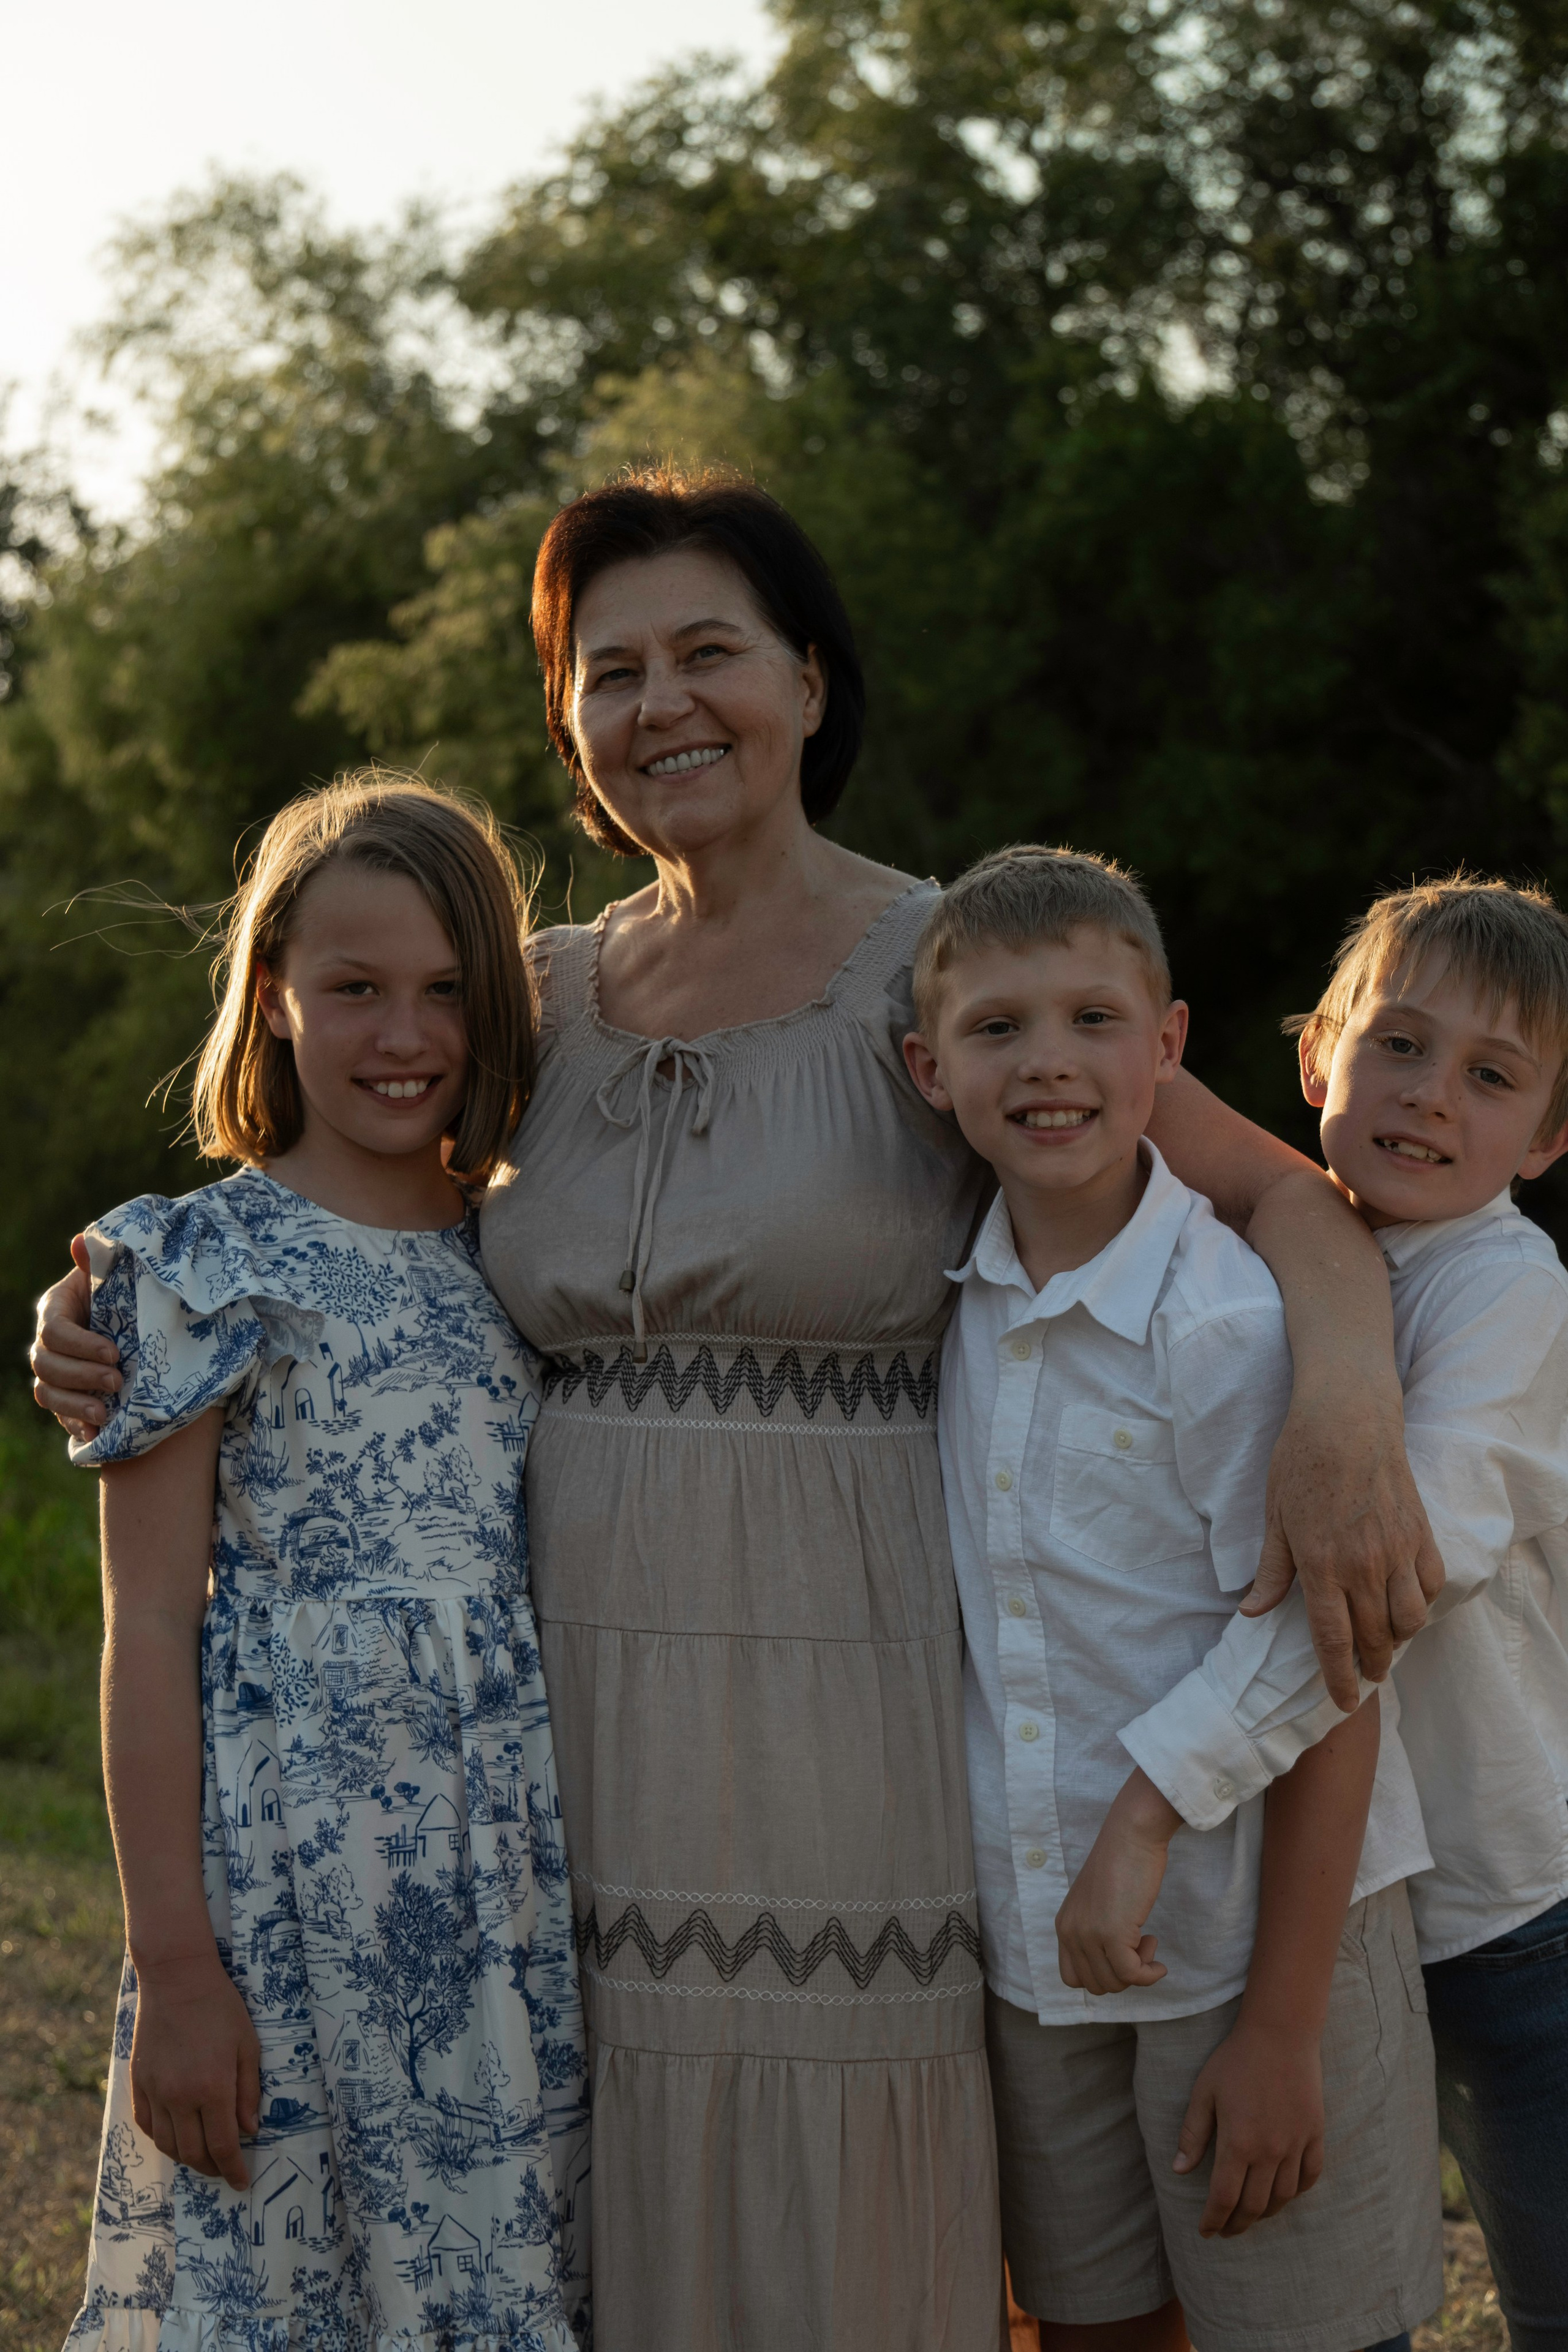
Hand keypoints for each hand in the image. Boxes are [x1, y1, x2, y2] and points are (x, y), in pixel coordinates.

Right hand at [29, 1239, 120, 1440]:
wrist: (137, 1327)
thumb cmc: (125, 1295)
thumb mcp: (115, 1277)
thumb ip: (97, 1261)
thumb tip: (80, 1240)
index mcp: (55, 1310)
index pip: (53, 1331)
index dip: (80, 1344)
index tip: (114, 1352)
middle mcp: (47, 1344)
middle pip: (46, 1365)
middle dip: (81, 1375)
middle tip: (117, 1381)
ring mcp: (53, 1374)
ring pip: (47, 1393)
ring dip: (74, 1404)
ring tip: (105, 1412)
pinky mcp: (65, 1398)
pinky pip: (59, 1416)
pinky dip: (76, 1425)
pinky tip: (95, 1434)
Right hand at [129, 1949, 261, 2188]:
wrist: (177, 1979)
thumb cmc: (220, 2008)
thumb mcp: (248, 2045)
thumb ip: (248, 2091)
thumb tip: (250, 2130)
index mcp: (212, 2088)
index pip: (223, 2145)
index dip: (233, 2169)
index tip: (242, 2182)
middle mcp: (180, 2097)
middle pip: (193, 2153)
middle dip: (212, 2168)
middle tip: (226, 2169)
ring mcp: (155, 2091)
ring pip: (168, 2145)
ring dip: (187, 2158)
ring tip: (204, 2156)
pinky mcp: (139, 2083)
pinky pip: (148, 2125)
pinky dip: (163, 2139)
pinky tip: (177, 2136)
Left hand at [1056, 1770, 1180, 1994]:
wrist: (1132, 1835)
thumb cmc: (1122, 1863)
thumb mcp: (1098, 1903)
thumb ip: (1096, 1931)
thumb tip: (1115, 1967)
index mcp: (1064, 1926)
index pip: (1072, 1977)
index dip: (1102, 1975)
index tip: (1122, 1955)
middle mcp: (1071, 1933)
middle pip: (1095, 1985)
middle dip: (1123, 1975)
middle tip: (1141, 1946)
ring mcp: (1089, 1934)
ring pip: (1114, 1983)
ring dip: (1138, 1972)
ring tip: (1148, 1940)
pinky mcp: (1112, 1933)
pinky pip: (1132, 1975)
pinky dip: (1149, 1975)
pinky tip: (1160, 1961)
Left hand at [1174, 2019, 1323, 2237]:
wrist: (1280, 2034)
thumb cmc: (1236, 2060)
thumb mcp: (1204, 2093)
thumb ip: (1192, 2135)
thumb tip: (1178, 2171)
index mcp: (1238, 2143)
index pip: (1224, 2198)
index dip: (1213, 2220)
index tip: (1205, 2232)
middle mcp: (1270, 2151)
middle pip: (1254, 2206)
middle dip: (1237, 2224)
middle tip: (1226, 2231)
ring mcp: (1295, 2145)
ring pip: (1283, 2197)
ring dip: (1265, 2213)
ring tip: (1251, 2216)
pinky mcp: (1315, 2135)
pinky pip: (1310, 2176)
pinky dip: (1297, 2192)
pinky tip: (1284, 2193)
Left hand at [1239, 1379, 1444, 1709]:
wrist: (1347, 1417)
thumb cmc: (1300, 1461)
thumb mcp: (1274, 1516)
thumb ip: (1271, 1571)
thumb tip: (1252, 1613)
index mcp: (1321, 1565)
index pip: (1334, 1641)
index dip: (1340, 1679)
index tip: (1344, 1701)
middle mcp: (1363, 1565)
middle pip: (1375, 1638)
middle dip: (1371, 1666)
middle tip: (1365, 1675)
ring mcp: (1396, 1550)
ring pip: (1409, 1619)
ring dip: (1398, 1640)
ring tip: (1386, 1644)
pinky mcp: (1421, 1533)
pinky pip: (1430, 1585)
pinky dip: (1422, 1604)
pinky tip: (1406, 1605)